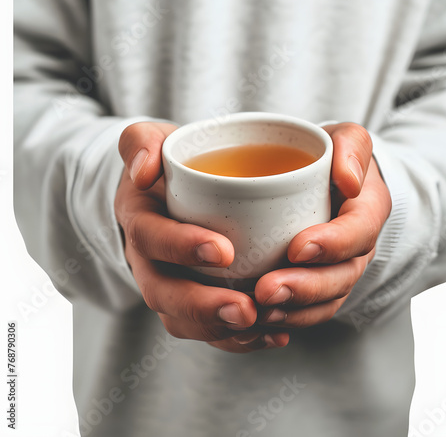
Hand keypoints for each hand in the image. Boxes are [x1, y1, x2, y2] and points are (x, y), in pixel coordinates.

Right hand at [115, 122, 288, 352]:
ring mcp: (168, 283)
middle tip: (246, 309)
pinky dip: (236, 339)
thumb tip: (143, 171)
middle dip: (203, 307)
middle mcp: (148, 260)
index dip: (182, 247)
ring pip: (184, 321)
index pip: (150, 239)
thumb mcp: (151, 140)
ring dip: (223, 331)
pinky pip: (206, 330)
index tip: (224, 250)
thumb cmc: (168, 163)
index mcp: (140, 220)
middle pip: (164, 293)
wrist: (168, 190)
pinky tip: (272, 335)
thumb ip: (142, 142)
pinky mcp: (190, 300)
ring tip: (264, 327)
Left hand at [253, 123, 391, 328]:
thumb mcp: (346, 138)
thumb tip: (349, 180)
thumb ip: (352, 147)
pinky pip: (309, 311)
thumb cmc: (332, 157)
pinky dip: (287, 320)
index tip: (297, 247)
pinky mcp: (318, 282)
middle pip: (341, 277)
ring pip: (324, 301)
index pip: (359, 231)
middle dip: (305, 288)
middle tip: (266, 291)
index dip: (332, 244)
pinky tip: (260, 321)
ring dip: (293, 312)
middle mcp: (357, 247)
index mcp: (367, 210)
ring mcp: (339, 269)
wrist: (327, 179)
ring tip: (258, 312)